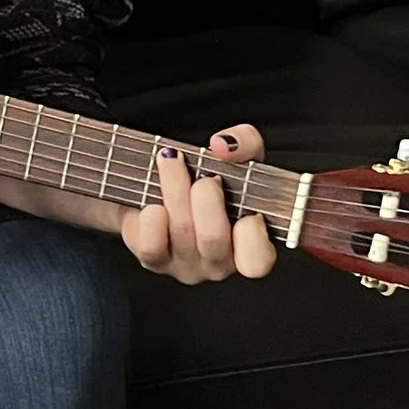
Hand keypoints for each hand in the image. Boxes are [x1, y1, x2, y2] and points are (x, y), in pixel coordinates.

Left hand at [121, 123, 276, 284]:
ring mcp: (186, 265)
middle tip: (203, 176)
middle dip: (206, 197)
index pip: (257, 262)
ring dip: (175, 189)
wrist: (161, 185)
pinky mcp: (155, 261)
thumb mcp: (238, 156)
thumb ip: (245, 143)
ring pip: (181, 232)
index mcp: (250, 244)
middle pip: (213, 239)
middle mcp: (219, 261)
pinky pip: (151, 246)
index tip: (249, 211)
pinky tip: (153, 202)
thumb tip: (224, 146)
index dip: (253, 237)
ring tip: (171, 163)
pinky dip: (151, 218)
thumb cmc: (209, 176)